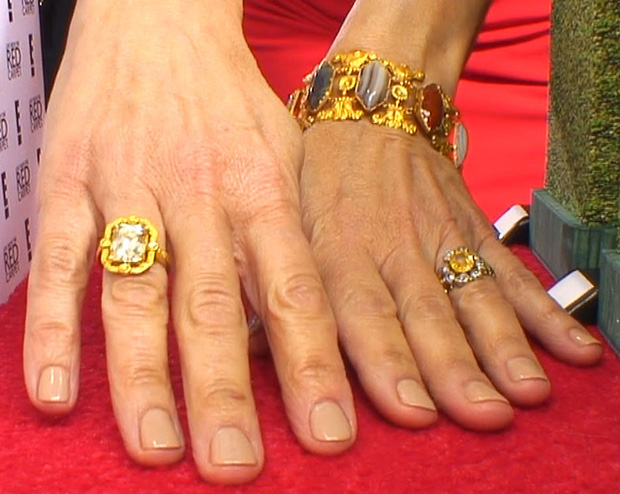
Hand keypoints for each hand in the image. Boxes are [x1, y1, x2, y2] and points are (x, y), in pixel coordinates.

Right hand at [23, 0, 355, 483]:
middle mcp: (199, 195)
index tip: (327, 434)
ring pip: (135, 295)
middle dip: (224, 394)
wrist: (160, 22)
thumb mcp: (284, 155)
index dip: (311, 367)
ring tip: (158, 449)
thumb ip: (288, 234)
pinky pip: (56, 262)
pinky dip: (51, 328)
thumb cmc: (231, 101)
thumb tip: (294, 324)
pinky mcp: (67, 181)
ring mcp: (127, 189)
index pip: (293, 293)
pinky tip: (56, 392)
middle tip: (235, 468)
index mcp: (262, 191)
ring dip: (143, 377)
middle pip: (212, 307)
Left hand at [300, 120, 602, 429]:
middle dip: (454, 368)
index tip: (411, 411)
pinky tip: (570, 349)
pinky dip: (543, 312)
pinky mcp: (472, 227)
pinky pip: (509, 271)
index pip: (362, 313)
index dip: (387, 363)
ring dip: (503, 346)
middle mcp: (392, 246)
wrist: (370, 109)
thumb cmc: (318, 173)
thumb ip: (281, 283)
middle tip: (480, 414)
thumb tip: (263, 350)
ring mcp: (439, 235)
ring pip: (474, 295)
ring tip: (525, 392)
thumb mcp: (284, 217)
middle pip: (426, 313)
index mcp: (338, 250)